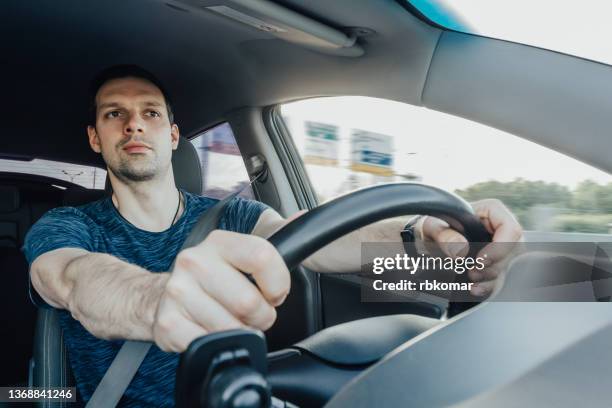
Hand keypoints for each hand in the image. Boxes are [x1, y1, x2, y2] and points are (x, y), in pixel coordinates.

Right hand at [152, 230, 289, 351]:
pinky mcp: (168, 322)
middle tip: (252, 314)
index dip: (278, 284)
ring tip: (229, 321)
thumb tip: (303, 218)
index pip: (263, 257)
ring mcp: (178, 291)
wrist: (163, 296)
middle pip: (249, 302)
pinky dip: (216, 345)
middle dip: (260, 317)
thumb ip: (275, 239)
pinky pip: (208, 344)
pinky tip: (209, 330)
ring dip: (239, 333)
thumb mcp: (241, 253)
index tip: (274, 293)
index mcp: (219, 242)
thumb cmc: (214, 278)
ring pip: (231, 328)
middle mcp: (195, 261)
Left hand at [420, 198, 522, 296]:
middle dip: (492, 267)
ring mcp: (499, 248)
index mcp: (491, 211)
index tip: (481, 260)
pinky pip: (499, 279)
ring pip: (506, 267)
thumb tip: (461, 249)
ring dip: (489, 278)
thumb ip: (444, 234)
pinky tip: (474, 289)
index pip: (510, 229)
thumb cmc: (434, 227)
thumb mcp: (432, 226)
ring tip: (470, 278)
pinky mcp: (494, 265)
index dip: (500, 247)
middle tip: (472, 272)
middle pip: (512, 252)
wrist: (427, 241)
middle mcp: (500, 229)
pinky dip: (487, 287)